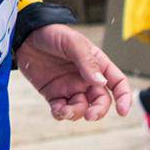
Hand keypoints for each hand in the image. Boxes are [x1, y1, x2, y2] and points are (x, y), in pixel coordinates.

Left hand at [15, 24, 132, 121]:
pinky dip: (61, 114)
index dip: (124, 97)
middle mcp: (86, 79)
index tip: (123, 111)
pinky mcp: (53, 94)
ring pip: (81, 109)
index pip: (117, 82)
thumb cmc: (53, 34)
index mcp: (97, 64)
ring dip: (76, 114)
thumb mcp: (72, 43)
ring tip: (65, 110)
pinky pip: (62, 110)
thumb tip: (102, 83)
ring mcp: (70, 87)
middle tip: (90, 115)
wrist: (25, 35)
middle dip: (98, 111)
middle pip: (101, 101)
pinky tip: (57, 110)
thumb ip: (87, 62)